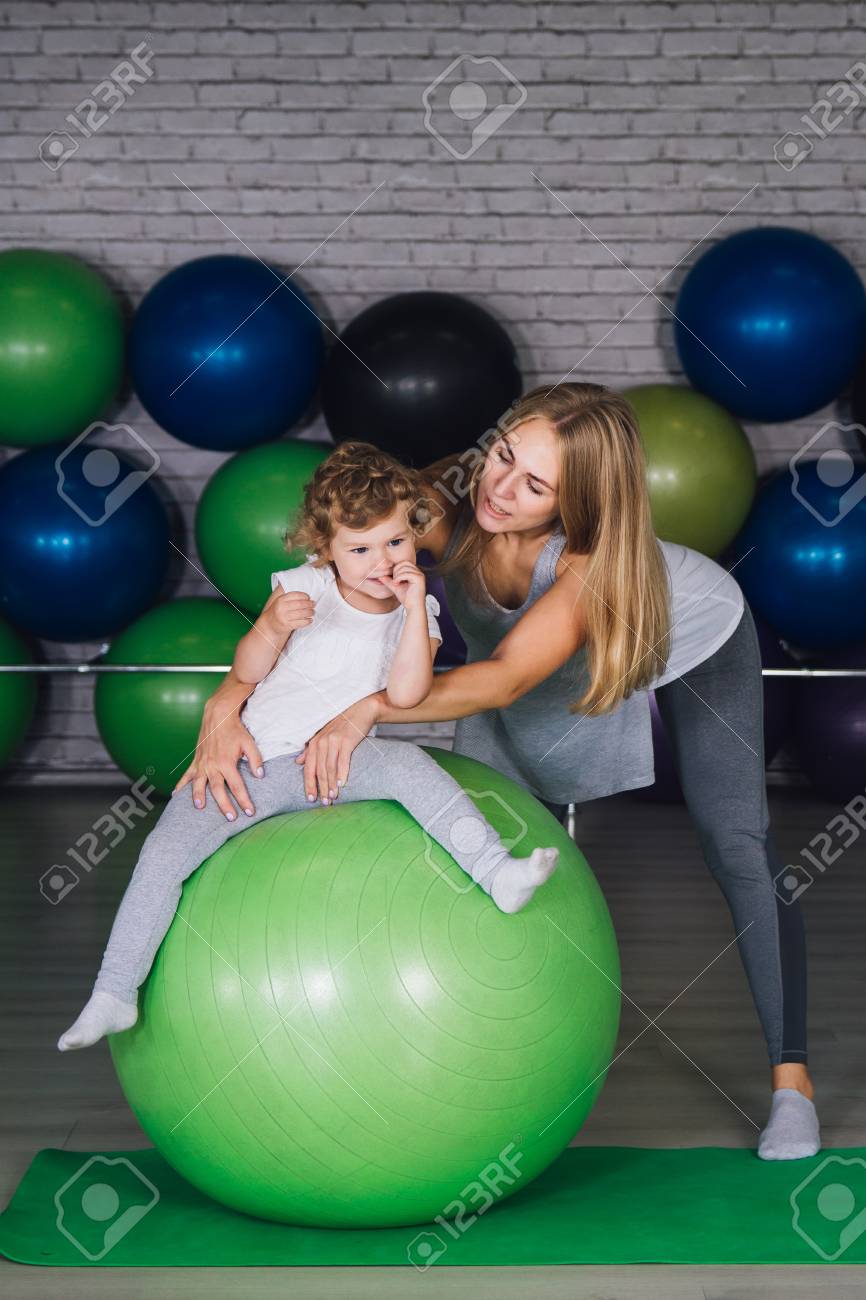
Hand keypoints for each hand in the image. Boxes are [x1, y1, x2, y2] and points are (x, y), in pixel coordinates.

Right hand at [173, 690, 263, 819]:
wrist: (218, 716)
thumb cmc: (235, 730)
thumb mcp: (249, 743)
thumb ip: (255, 760)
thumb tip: (260, 776)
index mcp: (227, 762)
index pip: (237, 786)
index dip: (244, 800)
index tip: (249, 812)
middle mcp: (212, 765)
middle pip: (218, 790)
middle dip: (224, 805)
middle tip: (231, 818)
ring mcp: (202, 764)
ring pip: (198, 784)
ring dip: (198, 797)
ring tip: (200, 808)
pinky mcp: (196, 761)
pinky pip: (186, 775)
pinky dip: (180, 785)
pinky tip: (175, 795)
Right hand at [265, 591, 315, 635]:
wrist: (270, 624)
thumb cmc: (278, 611)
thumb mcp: (280, 602)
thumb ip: (290, 597)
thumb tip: (306, 596)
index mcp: (281, 600)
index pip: (296, 595)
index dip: (304, 596)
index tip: (308, 597)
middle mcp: (282, 608)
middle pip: (300, 604)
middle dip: (309, 604)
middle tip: (313, 604)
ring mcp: (284, 617)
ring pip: (301, 613)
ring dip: (310, 612)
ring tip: (312, 612)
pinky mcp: (287, 625)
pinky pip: (300, 623)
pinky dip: (307, 621)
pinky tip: (310, 620)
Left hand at [294, 694, 380, 804]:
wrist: (360, 710)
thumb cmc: (343, 725)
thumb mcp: (324, 735)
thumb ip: (310, 749)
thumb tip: (297, 762)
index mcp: (314, 742)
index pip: (308, 768)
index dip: (309, 784)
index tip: (310, 799)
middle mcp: (321, 742)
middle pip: (319, 770)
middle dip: (321, 788)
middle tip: (324, 803)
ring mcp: (334, 741)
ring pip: (330, 768)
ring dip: (331, 785)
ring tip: (333, 798)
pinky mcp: (347, 741)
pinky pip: (342, 760)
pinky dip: (342, 773)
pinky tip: (342, 784)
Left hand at [376, 560, 424, 609]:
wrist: (413, 608)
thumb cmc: (406, 598)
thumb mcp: (395, 587)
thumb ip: (389, 581)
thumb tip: (380, 576)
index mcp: (415, 573)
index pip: (404, 563)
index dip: (396, 568)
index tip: (393, 579)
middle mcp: (419, 572)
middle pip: (404, 563)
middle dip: (396, 570)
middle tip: (394, 581)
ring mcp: (420, 575)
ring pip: (404, 567)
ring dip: (397, 575)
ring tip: (395, 583)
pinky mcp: (419, 579)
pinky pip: (406, 573)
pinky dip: (399, 578)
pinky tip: (397, 584)